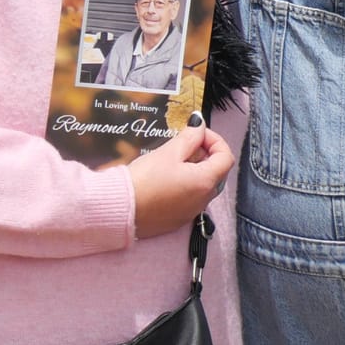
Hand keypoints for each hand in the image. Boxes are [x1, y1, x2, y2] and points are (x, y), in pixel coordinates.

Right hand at [127, 125, 234, 239]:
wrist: (118, 210)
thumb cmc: (143, 180)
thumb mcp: (168, 152)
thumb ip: (189, 137)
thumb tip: (200, 124)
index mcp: (206, 182)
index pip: (226, 157)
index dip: (215, 141)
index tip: (197, 134)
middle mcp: (204, 200)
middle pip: (217, 172)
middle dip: (206, 155)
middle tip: (185, 145)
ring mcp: (192, 212)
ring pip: (204, 186)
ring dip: (196, 170)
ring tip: (173, 161)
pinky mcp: (178, 220)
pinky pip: (191, 199)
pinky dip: (186, 186)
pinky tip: (166, 179)